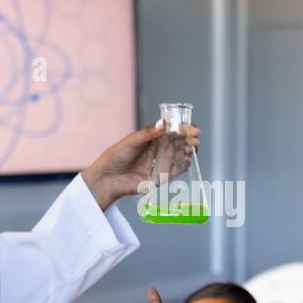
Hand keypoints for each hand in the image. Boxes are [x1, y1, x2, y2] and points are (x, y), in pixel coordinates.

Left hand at [81, 121, 201, 211]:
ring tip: (190, 149)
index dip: (185, 129)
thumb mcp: (131, 142)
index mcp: (153, 137)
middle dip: (190, 140)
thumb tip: (163, 124)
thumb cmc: (116, 157)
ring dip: (189, 151)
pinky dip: (184, 166)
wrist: (108, 179)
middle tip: (194, 139)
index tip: (193, 129)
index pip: (173, 130)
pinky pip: (178, 170)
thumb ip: (148, 133)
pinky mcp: (162, 176)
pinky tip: (186, 161)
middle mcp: (160, 148)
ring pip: (182, 155)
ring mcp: (162, 162)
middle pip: (181, 142)